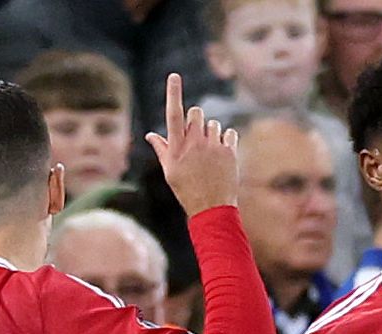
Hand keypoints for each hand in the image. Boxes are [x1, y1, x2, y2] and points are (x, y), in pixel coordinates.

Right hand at [147, 73, 240, 214]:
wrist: (212, 209)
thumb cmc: (187, 190)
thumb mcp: (170, 171)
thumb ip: (162, 149)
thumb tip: (150, 135)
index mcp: (177, 147)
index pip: (173, 114)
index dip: (173, 93)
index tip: (174, 76)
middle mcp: (194, 143)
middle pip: (196, 112)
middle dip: (195, 119)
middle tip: (196, 137)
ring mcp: (213, 147)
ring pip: (213, 123)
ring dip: (211, 133)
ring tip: (210, 153)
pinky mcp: (229, 152)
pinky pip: (230, 133)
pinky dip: (226, 140)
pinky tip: (222, 154)